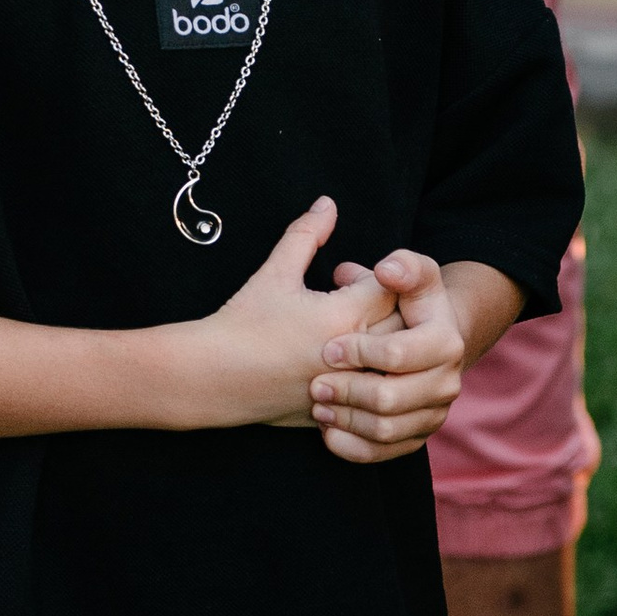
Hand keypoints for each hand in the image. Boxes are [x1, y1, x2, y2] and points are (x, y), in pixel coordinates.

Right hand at [192, 197, 375, 427]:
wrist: (211, 377)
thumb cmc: (242, 324)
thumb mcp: (275, 273)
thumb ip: (306, 235)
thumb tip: (328, 204)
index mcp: (344, 315)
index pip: (395, 289)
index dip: (378, 278)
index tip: (349, 280)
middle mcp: (354, 355)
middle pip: (405, 328)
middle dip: (390, 310)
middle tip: (357, 304)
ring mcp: (348, 389)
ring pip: (395, 367)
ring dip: (384, 348)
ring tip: (355, 335)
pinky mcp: (339, 411)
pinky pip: (375, 399)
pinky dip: (367, 380)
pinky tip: (341, 367)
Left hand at [309, 249, 470, 464]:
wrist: (426, 339)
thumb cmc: (408, 301)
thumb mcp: (410, 276)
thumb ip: (402, 268)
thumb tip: (387, 269)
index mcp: (446, 341)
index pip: (398, 354)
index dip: (359, 352)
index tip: (329, 348)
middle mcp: (448, 382)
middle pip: (390, 398)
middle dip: (347, 391)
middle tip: (315, 383)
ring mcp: (435, 412)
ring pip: (385, 429)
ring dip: (345, 419)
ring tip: (318, 404)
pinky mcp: (419, 436)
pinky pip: (383, 453)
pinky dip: (351, 446)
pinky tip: (327, 431)